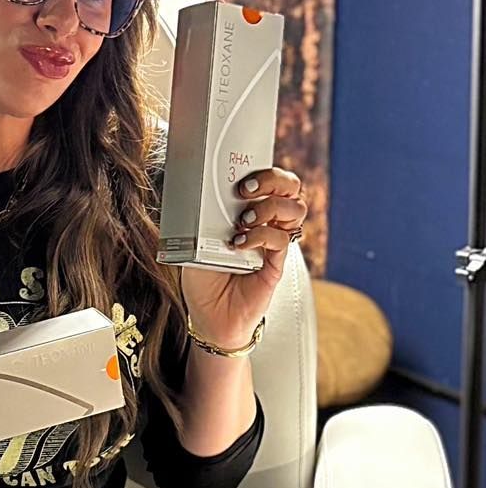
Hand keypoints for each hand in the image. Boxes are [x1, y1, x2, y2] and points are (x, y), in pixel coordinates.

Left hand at [179, 166, 309, 351]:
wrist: (210, 317)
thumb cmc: (203, 279)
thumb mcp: (193, 244)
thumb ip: (198, 221)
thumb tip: (192, 196)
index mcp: (250, 211)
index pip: (270, 180)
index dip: (264, 170)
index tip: (240, 174)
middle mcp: (267, 222)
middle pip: (291, 187)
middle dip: (273, 179)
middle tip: (246, 190)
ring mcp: (274, 242)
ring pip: (294, 208)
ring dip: (268, 207)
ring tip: (242, 221)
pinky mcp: (276, 263)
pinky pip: (281, 238)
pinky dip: (262, 235)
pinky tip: (240, 244)